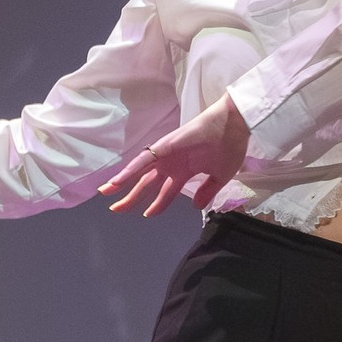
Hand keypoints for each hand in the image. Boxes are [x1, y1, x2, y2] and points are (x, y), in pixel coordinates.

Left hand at [98, 94, 250, 216]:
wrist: (235, 126)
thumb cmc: (230, 146)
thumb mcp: (220, 176)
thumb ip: (207, 191)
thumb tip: (196, 206)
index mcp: (185, 171)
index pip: (165, 191)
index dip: (157, 204)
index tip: (147, 215)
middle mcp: (172, 164)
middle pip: (146, 183)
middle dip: (131, 197)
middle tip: (116, 209)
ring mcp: (167, 155)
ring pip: (139, 172)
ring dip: (122, 183)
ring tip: (105, 193)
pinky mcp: (164, 146)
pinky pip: (144, 160)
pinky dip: (130, 170)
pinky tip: (118, 181)